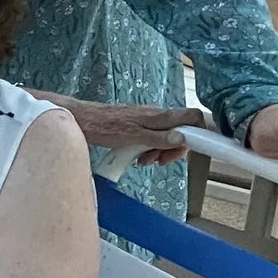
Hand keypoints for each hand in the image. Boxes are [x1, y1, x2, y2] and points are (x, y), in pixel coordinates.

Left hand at [57, 98, 204, 165]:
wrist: (79, 120)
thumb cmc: (103, 126)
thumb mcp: (133, 136)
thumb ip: (158, 138)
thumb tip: (182, 139)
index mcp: (159, 116)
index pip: (193, 117)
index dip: (199, 133)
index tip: (190, 150)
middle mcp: (156, 116)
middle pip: (181, 131)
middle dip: (174, 149)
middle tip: (159, 161)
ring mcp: (146, 121)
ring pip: (165, 137)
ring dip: (159, 152)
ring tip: (144, 161)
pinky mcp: (136, 126)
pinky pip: (151, 139)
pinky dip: (148, 150)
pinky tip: (137, 158)